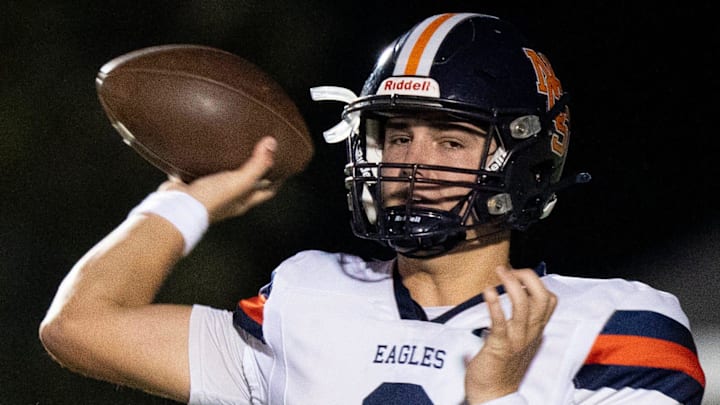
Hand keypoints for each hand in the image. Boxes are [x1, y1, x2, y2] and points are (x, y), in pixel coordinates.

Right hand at [160, 136, 279, 222]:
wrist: (176, 207)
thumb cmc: (210, 200)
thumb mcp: (239, 182)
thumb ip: (256, 165)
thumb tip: (272, 144)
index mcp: (243, 201)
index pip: (267, 191)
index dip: (277, 179)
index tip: (284, 164)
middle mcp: (228, 198)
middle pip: (247, 183)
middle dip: (255, 169)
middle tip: (260, 149)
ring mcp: (210, 192)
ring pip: (224, 176)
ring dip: (230, 164)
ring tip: (234, 145)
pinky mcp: (193, 185)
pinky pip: (201, 170)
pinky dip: (204, 161)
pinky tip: (204, 148)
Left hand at [464, 266, 556, 403]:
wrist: (494, 395)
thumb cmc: (502, 367)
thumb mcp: (518, 342)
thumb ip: (516, 324)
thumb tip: (503, 302)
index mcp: (535, 330)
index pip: (549, 300)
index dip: (536, 282)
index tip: (517, 273)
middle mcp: (530, 333)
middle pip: (541, 297)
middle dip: (527, 277)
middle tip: (508, 269)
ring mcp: (517, 340)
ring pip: (524, 305)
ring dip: (511, 284)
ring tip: (498, 272)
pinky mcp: (500, 347)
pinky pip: (501, 323)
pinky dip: (495, 305)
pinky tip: (487, 292)